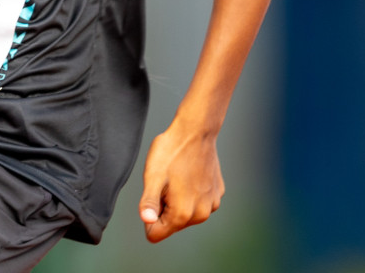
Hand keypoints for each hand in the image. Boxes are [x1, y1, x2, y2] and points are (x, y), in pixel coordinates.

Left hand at [138, 118, 224, 242]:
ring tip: (177, 177)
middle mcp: (201, 215)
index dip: (149, 216)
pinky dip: (190, 192)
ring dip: (177, 200)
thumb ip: (149, 203)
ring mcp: (212, 205)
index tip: (154, 195)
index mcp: (183, 214)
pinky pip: (197, 202)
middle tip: (165, 183)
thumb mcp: (153, 176)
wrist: (196, 131)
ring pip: (184, 214)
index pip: (156, 234)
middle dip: (164, 207)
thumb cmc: (171, 152)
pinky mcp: (217, 194)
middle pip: (171, 224)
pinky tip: (188, 173)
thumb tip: (147, 221)